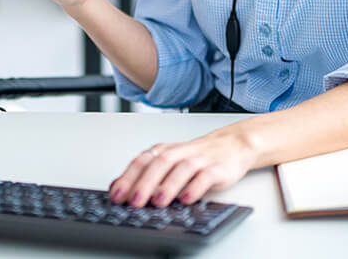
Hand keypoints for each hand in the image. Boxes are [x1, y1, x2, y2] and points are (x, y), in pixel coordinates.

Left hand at [109, 125, 256, 206]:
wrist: (231, 145)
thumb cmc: (196, 156)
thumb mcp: (170, 160)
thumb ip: (147, 172)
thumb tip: (119, 186)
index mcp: (165, 151)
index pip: (142, 161)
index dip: (128, 177)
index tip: (117, 194)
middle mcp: (180, 152)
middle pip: (159, 164)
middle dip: (145, 183)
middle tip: (134, 202)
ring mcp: (199, 159)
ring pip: (181, 168)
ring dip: (168, 186)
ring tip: (158, 202)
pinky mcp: (216, 168)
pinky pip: (205, 176)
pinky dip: (195, 187)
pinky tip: (187, 199)